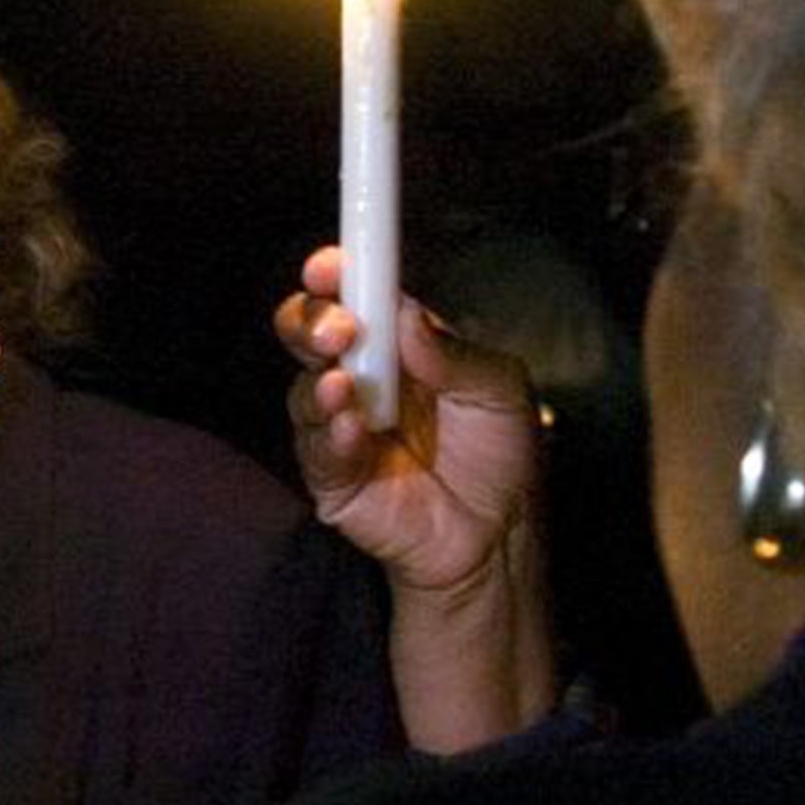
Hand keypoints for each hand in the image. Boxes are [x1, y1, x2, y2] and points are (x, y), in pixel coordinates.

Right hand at [277, 245, 539, 593]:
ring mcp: (338, 424)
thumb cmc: (502, 458)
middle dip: (311, 321)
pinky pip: (314, 447)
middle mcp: (359, 377)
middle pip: (308, 333)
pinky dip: (328, 433)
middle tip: (339, 329)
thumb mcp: (500, 391)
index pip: (355, 297)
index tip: (331, 265)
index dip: (338, 274)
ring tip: (346, 386)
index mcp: (397, 344)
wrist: (499, 539)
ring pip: (302, 388)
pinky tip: (351, 429)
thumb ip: (454, 352)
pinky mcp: (330, 474)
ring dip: (319, 381)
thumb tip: (405, 312)